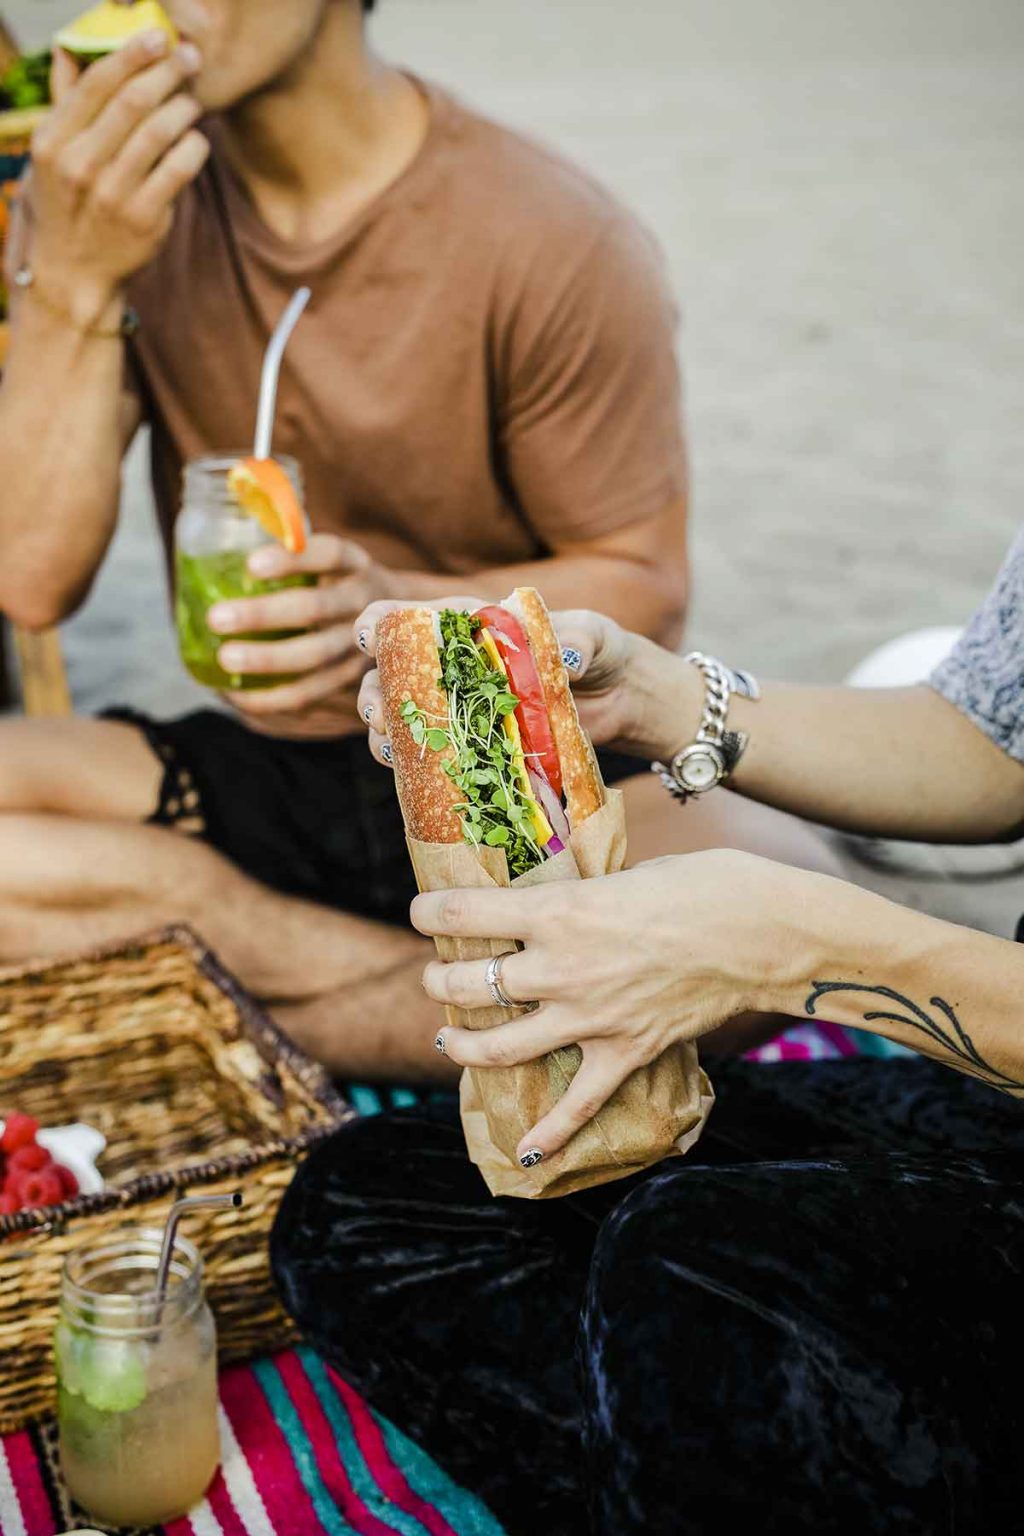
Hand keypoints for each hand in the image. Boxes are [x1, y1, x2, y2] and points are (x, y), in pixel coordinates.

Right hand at [24, 32, 207, 327]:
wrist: (73, 272)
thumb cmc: (68, 203)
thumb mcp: (53, 155)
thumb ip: (67, 105)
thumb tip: (73, 48)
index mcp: (53, 140)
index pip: (96, 83)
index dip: (131, 54)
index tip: (157, 38)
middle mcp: (80, 164)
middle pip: (132, 102)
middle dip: (167, 73)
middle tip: (190, 58)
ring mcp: (113, 194)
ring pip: (160, 132)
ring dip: (184, 108)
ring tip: (193, 102)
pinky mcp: (144, 219)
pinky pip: (180, 170)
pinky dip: (194, 147)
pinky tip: (197, 140)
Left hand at [210, 535, 396, 716]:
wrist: (406, 622)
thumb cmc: (342, 584)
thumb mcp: (331, 560)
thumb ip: (290, 552)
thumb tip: (219, 544)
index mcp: (355, 565)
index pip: (330, 554)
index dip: (293, 560)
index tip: (252, 564)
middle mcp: (364, 603)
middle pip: (316, 608)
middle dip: (264, 615)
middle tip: (217, 618)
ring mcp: (363, 646)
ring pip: (316, 656)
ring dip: (268, 660)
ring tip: (225, 659)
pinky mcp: (352, 680)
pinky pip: (312, 693)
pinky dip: (272, 698)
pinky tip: (236, 694)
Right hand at [354, 600, 700, 765]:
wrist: (620, 698)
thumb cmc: (600, 651)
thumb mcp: (593, 638)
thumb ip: (579, 641)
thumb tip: (568, 660)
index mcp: (470, 626)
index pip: (411, 618)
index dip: (380, 625)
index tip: (367, 637)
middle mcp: (453, 667)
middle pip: (390, 676)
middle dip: (373, 692)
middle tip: (378, 712)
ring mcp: (459, 710)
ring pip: (402, 720)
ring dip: (386, 734)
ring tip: (388, 745)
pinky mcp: (474, 747)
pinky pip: (432, 757)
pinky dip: (416, 767)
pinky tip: (414, 776)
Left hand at [413, 850, 798, 1162]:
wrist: (762, 933)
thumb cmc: (702, 885)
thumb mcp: (625, 873)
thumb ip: (583, 897)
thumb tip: (562, 905)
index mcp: (559, 910)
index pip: (466, 912)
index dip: (430, 911)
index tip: (419, 911)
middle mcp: (561, 967)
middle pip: (471, 984)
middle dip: (440, 981)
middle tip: (436, 976)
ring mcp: (590, 1017)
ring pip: (502, 1045)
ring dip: (464, 1045)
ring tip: (447, 1038)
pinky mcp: (624, 1052)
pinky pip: (577, 1104)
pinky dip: (551, 1134)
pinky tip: (526, 1152)